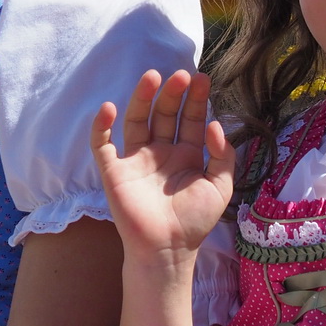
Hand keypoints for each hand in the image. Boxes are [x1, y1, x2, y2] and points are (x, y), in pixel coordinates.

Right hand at [92, 69, 234, 264]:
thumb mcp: (221, 186)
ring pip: (137, 121)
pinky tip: (108, 108)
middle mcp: (160, 152)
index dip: (196, 99)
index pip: (190, 119)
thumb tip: (216, 124)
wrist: (169, 249)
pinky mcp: (114, 172)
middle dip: (173, 94)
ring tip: (152, 77)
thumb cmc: (195, 221)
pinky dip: (101, 127)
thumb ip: (224, 155)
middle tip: (182, 75)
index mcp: (186, 154)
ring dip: (142, 98)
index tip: (203, 78)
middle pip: (164, 114)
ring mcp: (136, 160)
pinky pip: (103, 145)